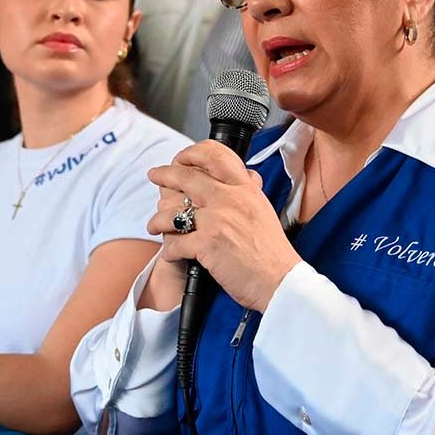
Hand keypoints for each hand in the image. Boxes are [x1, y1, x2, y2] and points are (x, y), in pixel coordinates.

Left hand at [146, 140, 301, 311]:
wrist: (280, 281)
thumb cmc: (273, 253)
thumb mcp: (264, 210)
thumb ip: (249, 192)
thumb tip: (247, 174)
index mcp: (245, 189)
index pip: (217, 155)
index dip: (193, 152)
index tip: (182, 157)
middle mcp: (230, 199)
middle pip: (187, 177)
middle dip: (164, 175)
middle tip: (155, 175)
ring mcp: (217, 220)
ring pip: (173, 212)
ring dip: (158, 220)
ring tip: (154, 225)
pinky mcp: (207, 244)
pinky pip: (175, 244)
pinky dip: (169, 251)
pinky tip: (170, 255)